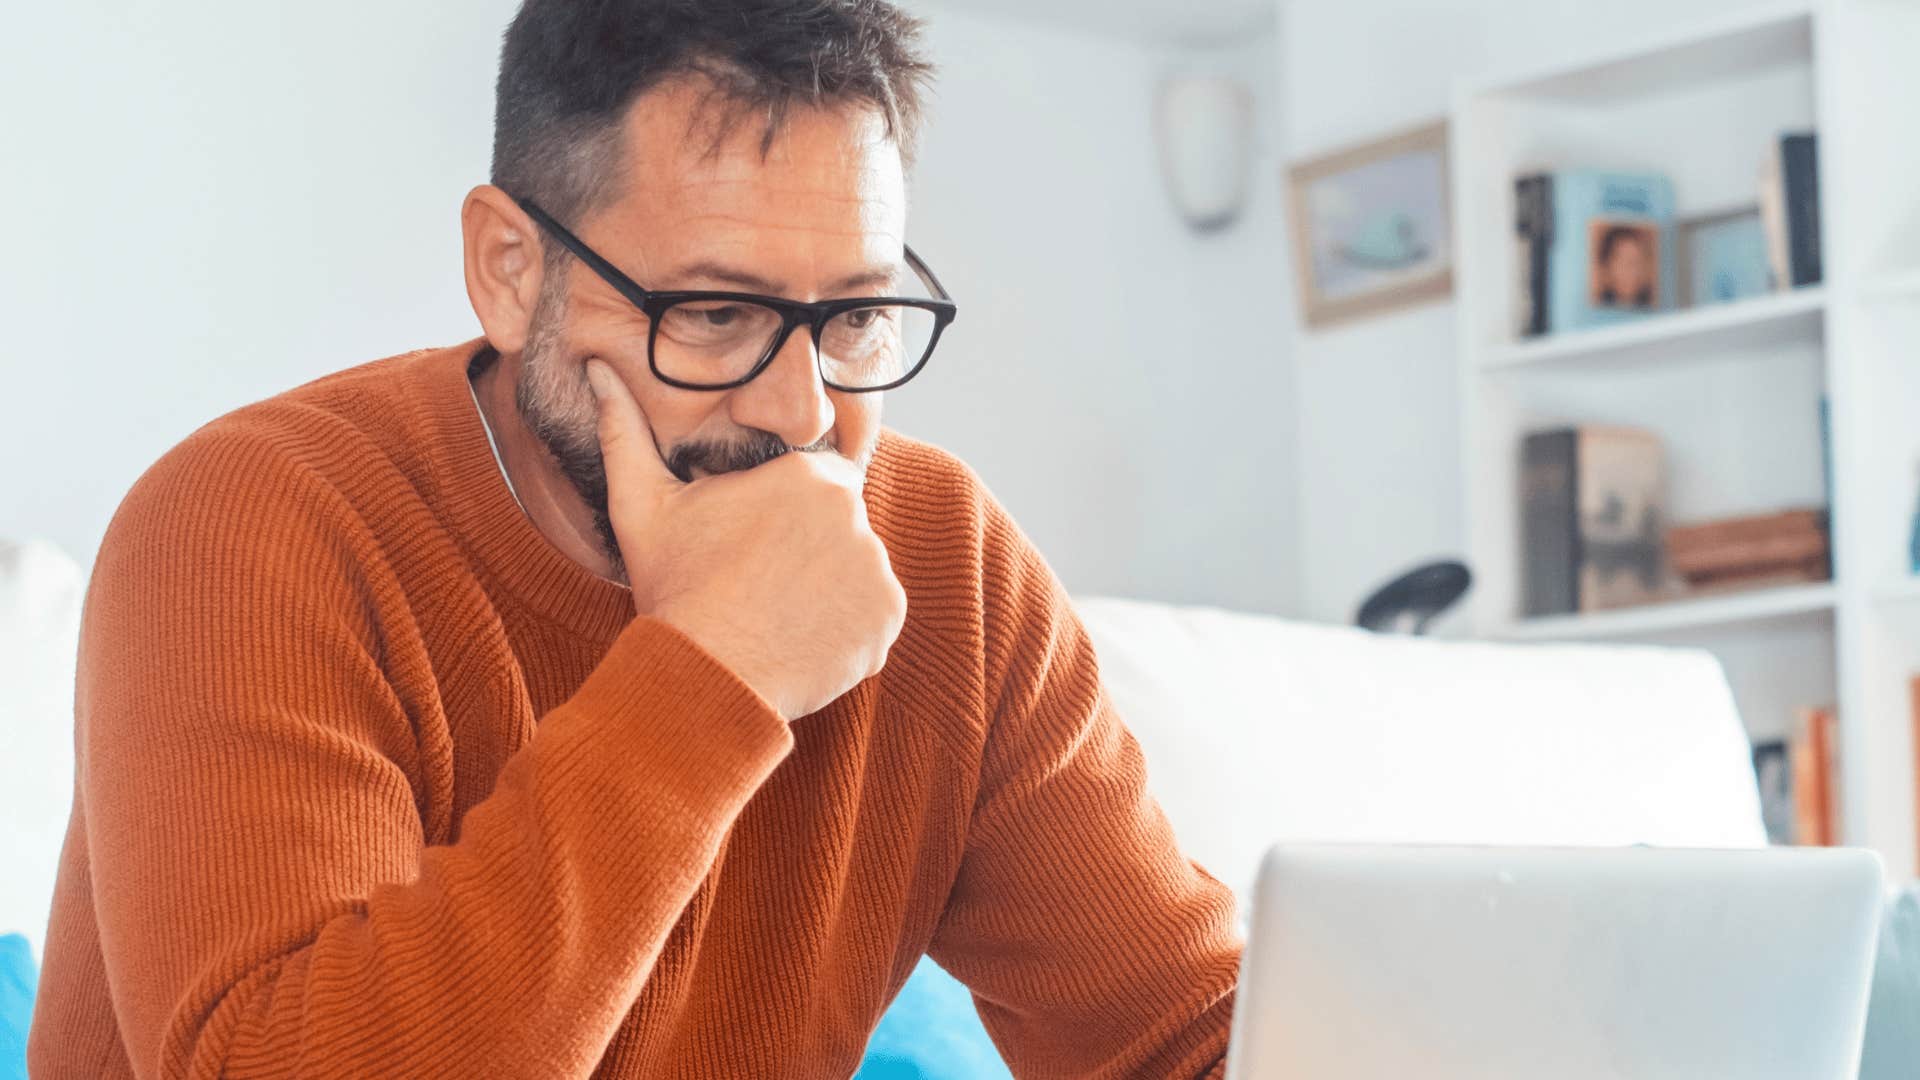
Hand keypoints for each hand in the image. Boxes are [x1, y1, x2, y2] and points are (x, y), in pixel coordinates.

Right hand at [583, 360, 906, 720]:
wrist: (703, 676)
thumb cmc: (673, 587)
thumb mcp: (642, 504)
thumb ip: (625, 432)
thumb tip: (598, 370)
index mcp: (809, 475)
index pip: (813, 483)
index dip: (781, 513)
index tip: (753, 543)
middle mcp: (855, 513)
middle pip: (838, 526)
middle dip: (808, 549)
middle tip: (762, 582)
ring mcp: (877, 569)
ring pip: (856, 571)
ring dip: (828, 589)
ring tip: (777, 614)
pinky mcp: (887, 619)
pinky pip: (872, 618)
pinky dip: (846, 631)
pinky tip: (799, 640)